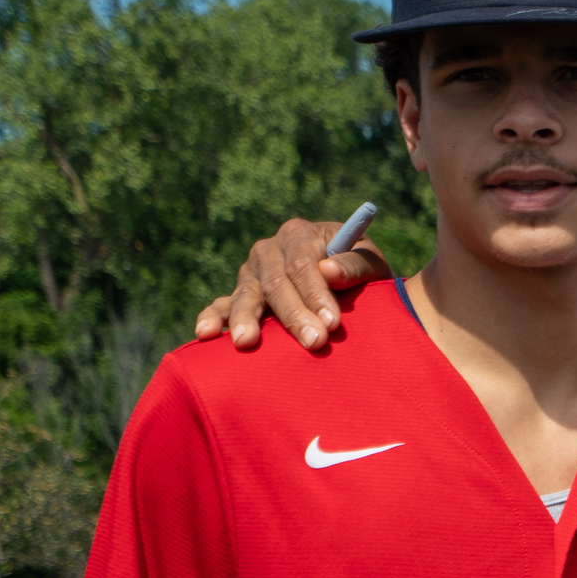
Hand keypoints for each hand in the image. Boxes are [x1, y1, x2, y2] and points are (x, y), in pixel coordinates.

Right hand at [191, 219, 397, 352]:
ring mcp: (251, 273)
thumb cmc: (361, 274)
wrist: (348, 285)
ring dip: (246, 319)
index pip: (302, 264)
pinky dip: (212, 318)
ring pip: (246, 296)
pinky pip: (221, 305)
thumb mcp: (371, 264)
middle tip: (313, 343)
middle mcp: (269, 250)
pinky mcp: (240, 295)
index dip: (316, 293)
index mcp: (299, 234)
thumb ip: (355, 265)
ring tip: (247, 342)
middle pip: (276, 284)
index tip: (332, 322)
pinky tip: (205, 334)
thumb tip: (328, 270)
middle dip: (294, 316)